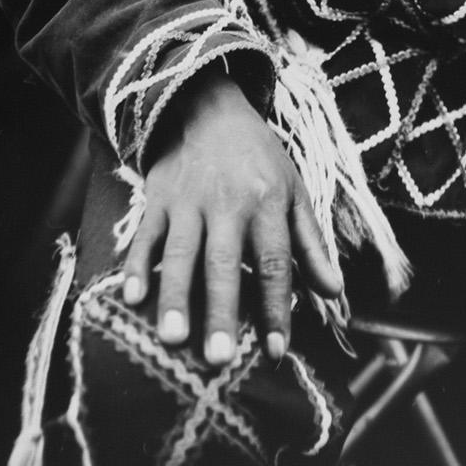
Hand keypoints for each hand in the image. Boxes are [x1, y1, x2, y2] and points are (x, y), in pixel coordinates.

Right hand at [121, 69, 341, 366]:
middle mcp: (228, 204)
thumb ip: (311, 243)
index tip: (276, 351)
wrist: (209, 107)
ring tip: (172, 339)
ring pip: (180, 254)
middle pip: (225, 264)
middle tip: (218, 359)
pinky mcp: (157, 198)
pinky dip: (136, 266)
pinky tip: (130, 299)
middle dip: (221, 310)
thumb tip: (335, 291)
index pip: (275, 262)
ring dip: (175, 296)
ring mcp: (188, 201)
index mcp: (268, 203)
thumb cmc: (258, 158)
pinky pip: (145, 236)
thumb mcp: (293, 190)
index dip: (276, 307)